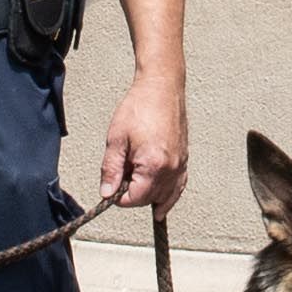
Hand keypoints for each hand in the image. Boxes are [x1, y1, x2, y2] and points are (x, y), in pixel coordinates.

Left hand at [97, 71, 188, 218]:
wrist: (162, 87)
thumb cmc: (140, 106)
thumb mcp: (116, 138)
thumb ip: (111, 169)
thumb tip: (107, 193)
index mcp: (153, 165)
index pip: (134, 199)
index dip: (118, 197)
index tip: (111, 187)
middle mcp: (171, 169)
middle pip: (149, 199)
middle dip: (132, 193)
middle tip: (121, 173)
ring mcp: (180, 165)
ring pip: (165, 197)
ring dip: (149, 195)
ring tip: (135, 182)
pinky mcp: (184, 159)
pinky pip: (179, 187)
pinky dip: (169, 196)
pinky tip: (161, 203)